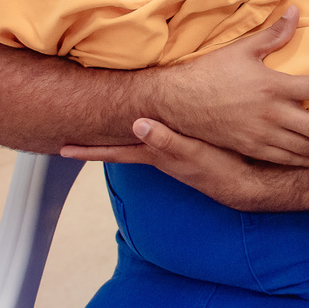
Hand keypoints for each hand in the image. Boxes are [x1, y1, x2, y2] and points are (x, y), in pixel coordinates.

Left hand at [62, 118, 280, 209]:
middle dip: (96, 141)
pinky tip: (146, 124)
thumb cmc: (220, 168)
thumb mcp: (193, 152)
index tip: (62, 149)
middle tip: (70, 135)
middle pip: (119, 147)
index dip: (88, 151)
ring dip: (118, 136)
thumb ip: (166, 139)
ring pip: (137, 142)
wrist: (246, 184)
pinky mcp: (186, 150)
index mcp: (155, 154)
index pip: (114, 152)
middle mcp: (159, 155)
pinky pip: (157, 138)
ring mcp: (172, 154)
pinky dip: (144, 131)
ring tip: (101, 125)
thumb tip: (136, 124)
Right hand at [156, 6, 308, 165]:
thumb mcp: (243, 49)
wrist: (176, 103)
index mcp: (275, 86)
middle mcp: (273, 114)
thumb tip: (296, 11)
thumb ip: (274, 35)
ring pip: (307, 148)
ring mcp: (263, 135)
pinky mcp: (252, 148)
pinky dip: (306, 161)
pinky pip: (285, 159)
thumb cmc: (210, 72)